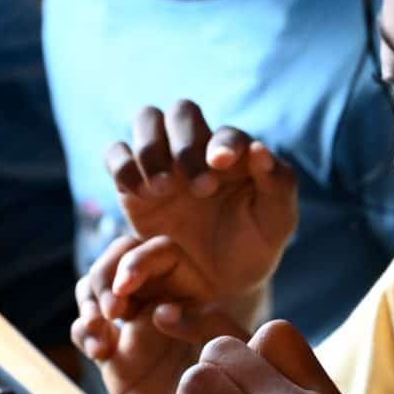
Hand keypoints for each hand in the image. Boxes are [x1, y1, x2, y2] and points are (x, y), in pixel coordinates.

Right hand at [72, 234, 245, 393]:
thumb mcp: (234, 352)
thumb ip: (210, 322)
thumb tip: (162, 311)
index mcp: (194, 288)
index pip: (160, 252)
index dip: (139, 260)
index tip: (127, 285)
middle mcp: (161, 298)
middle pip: (120, 259)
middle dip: (106, 275)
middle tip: (111, 310)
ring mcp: (134, 325)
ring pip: (97, 288)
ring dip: (90, 300)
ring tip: (100, 330)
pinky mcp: (115, 353)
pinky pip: (88, 329)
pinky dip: (84, 332)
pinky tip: (99, 350)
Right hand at [105, 101, 297, 316]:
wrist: (217, 282)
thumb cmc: (253, 247)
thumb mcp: (276, 223)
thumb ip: (278, 184)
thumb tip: (259, 148)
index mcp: (235, 153)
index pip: (227, 133)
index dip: (223, 143)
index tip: (220, 164)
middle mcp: (196, 148)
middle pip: (181, 112)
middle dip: (186, 144)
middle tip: (199, 188)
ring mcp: (162, 161)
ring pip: (147, 120)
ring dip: (151, 148)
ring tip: (163, 190)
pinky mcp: (131, 182)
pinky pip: (116, 154)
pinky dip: (122, 165)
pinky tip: (139, 194)